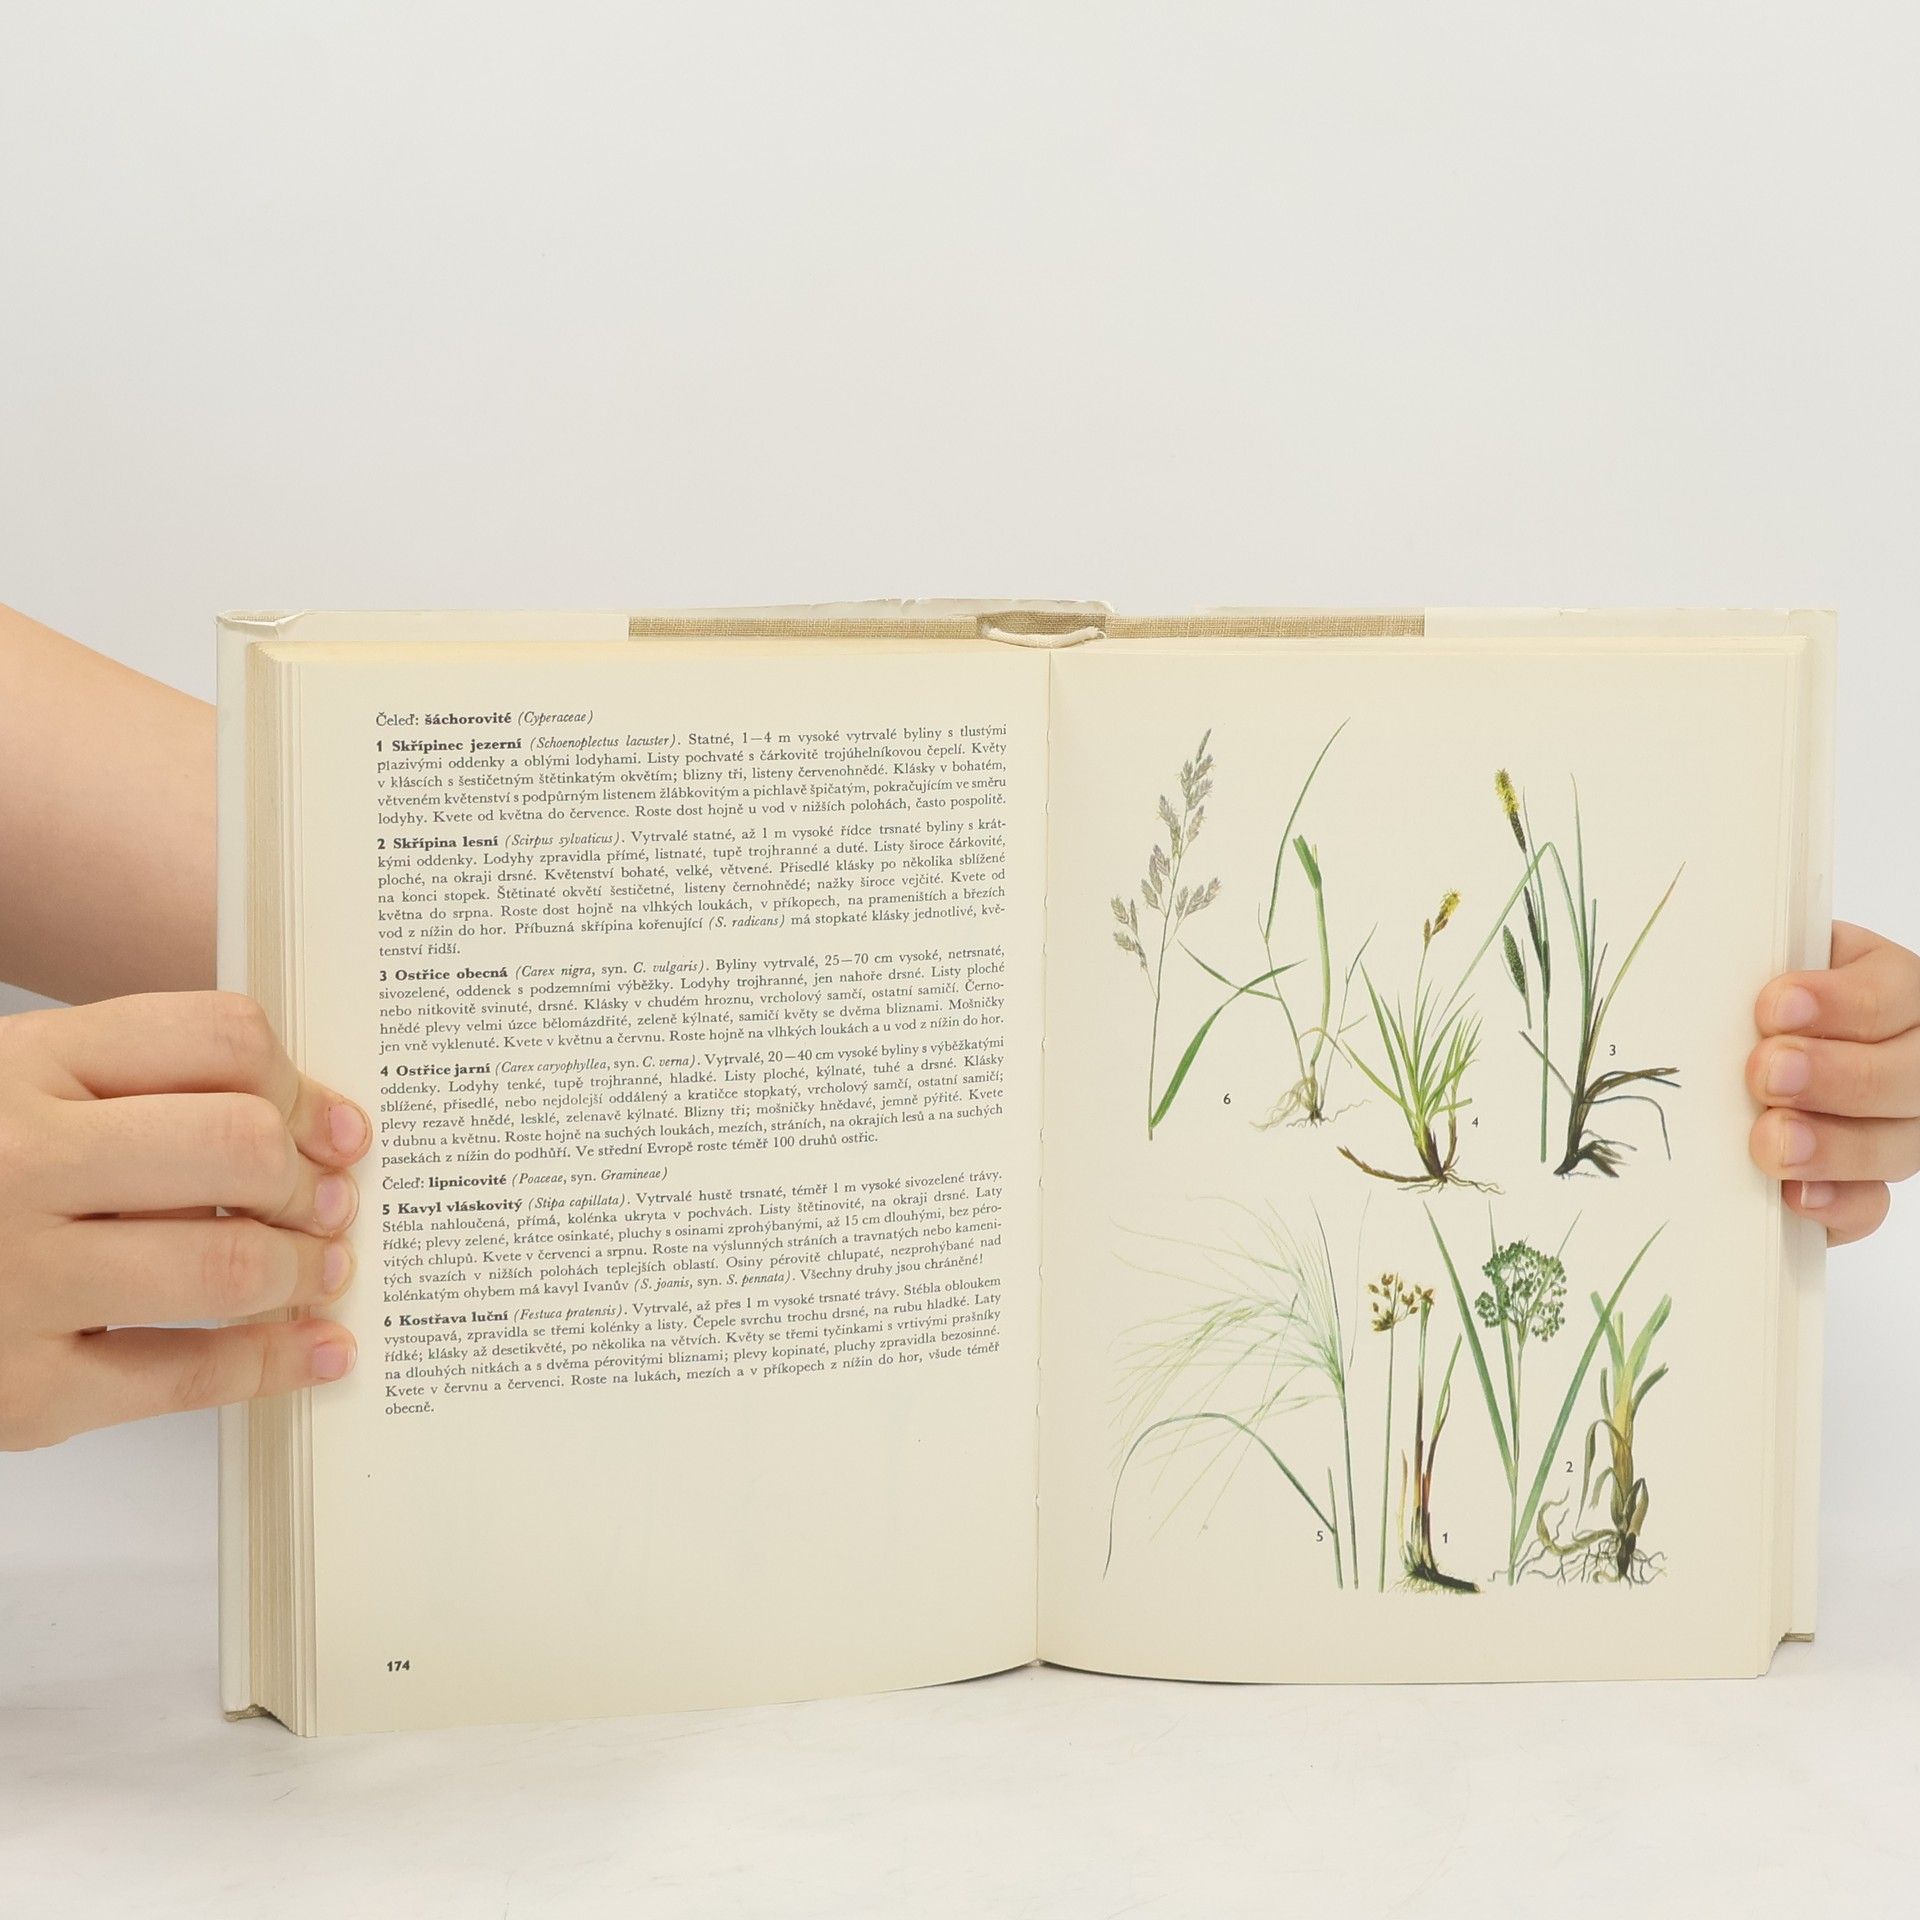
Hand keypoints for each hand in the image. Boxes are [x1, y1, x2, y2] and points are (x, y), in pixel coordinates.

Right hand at [0, 992, 369, 1448]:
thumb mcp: (18, 1084)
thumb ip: (138, 1083)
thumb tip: (310, 1125)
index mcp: (23, 1067)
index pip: (218, 1039)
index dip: (301, 1086)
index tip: (330, 1126)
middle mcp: (17, 1162)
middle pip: (238, 1146)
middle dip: (310, 1181)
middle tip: (332, 1202)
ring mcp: (16, 1279)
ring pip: (229, 1265)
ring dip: (307, 1270)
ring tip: (322, 1269)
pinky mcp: (21, 1389)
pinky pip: (186, 1376)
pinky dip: (275, 1365)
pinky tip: (316, 1350)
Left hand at [1748, 922, 1919, 1244]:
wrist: (1718, 1063)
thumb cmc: (1734, 1002)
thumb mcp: (1748, 971)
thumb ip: (1745, 974)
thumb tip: (1695, 975)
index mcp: (1884, 987)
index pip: (1889, 993)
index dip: (1839, 1002)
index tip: (1771, 1009)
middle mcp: (1906, 1057)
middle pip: (1907, 1073)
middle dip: (1837, 1076)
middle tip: (1767, 1075)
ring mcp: (1894, 1125)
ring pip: (1899, 1143)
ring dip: (1835, 1146)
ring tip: (1772, 1143)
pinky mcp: (1863, 1184)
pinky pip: (1871, 1204)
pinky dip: (1838, 1203)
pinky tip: (1797, 1196)